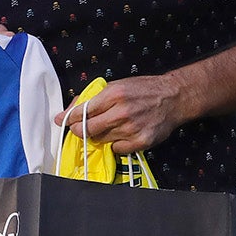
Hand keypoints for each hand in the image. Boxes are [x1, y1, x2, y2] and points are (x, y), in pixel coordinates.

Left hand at [58, 74, 183, 153]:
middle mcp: (121, 112)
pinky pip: (117, 149)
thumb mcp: (116, 85)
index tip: (62, 121)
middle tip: (79, 129)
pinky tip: (121, 134)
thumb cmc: (143, 89)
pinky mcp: (141, 142)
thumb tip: (69, 111)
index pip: (82, 111)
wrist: (173, 97)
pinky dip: (115, 144)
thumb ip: (93, 97)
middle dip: (79, 130)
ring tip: (108, 126)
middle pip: (87, 130)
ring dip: (98, 136)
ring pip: (101, 140)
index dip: (69, 118)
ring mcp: (131, 129)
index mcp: (113, 95)